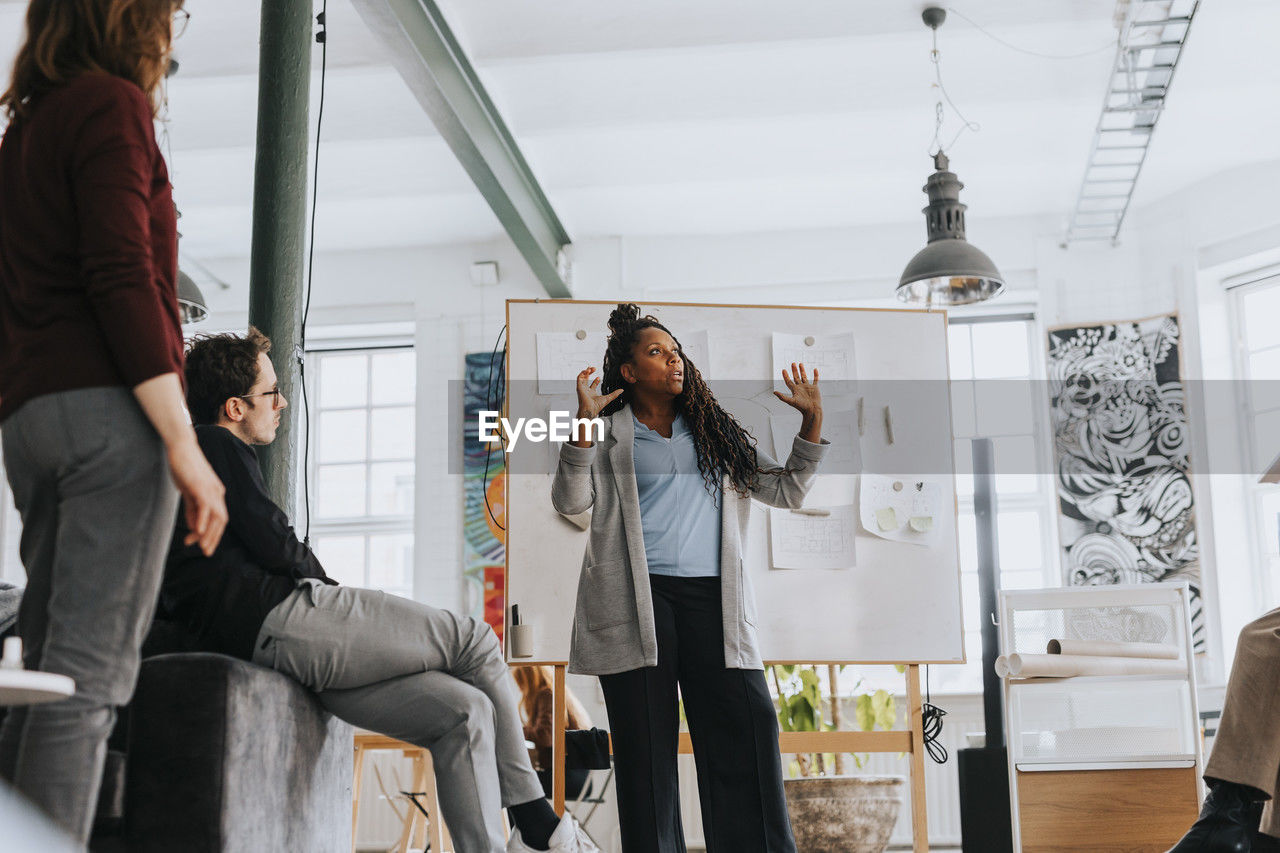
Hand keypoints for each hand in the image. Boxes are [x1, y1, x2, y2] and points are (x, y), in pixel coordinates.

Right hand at [168, 439, 227, 556]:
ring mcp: (210, 489)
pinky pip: (205, 506)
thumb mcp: (189, 491)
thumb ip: (193, 508)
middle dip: (214, 538)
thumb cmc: (184, 468)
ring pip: (216, 516)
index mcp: (216, 493)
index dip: (213, 534)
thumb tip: (194, 527)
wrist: (181, 447)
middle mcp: (217, 492)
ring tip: (201, 547)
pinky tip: (196, 531)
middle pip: (222, 520)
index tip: (205, 547)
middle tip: (206, 552)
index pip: (220, 519)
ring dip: (209, 533)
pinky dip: (202, 519)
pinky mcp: (200, 485)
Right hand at [574, 367, 622, 420]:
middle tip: (593, 368)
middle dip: (589, 373)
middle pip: (586, 380)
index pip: (593, 385)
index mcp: (592, 393)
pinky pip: (579, 378)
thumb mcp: (608, 398)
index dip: (596, 380)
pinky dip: (582, 373)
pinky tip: (587, 371)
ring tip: (590, 368)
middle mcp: (586, 390)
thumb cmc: (597, 406)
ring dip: (585, 372)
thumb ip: (615, 394)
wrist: (591, 409)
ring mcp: (582, 389)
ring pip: (582, 378)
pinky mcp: (579, 387)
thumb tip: (621, 390)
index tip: (599, 377)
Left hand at [774, 362, 821, 414]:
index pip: (789, 381)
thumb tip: (774, 392)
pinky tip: (815, 369)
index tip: (783, 370)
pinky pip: (815, 380)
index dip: (786, 376)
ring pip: (804, 377)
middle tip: (792, 363)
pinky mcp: (815, 388)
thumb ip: (782, 397)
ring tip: (800, 364)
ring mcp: (808, 387)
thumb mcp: (791, 401)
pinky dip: (815, 375)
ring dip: (802, 370)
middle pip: (796, 377)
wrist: (812, 410)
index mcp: (795, 390)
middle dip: (794, 371)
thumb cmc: (802, 407)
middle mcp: (800, 388)